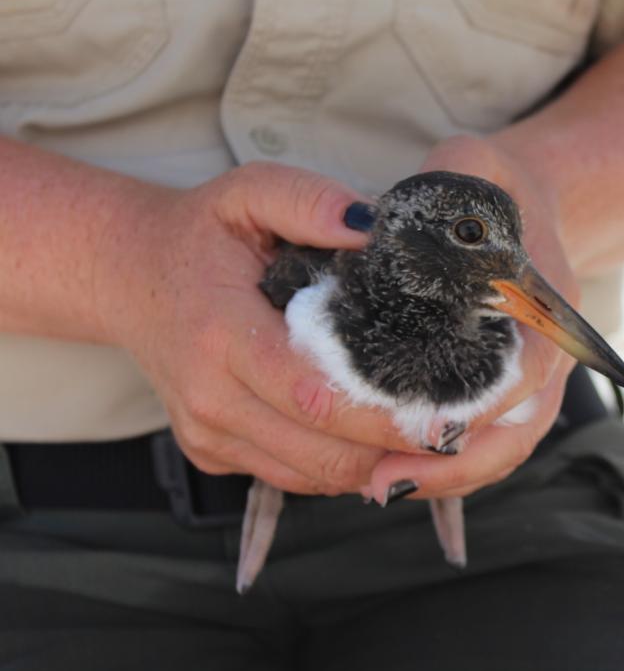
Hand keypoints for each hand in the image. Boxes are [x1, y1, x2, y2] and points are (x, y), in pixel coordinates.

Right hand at [97, 163, 412, 494]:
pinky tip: (365, 432)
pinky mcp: (211, 454)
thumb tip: (372, 228)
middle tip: (448, 427)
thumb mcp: (248, 193)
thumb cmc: (201, 235)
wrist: (129, 276)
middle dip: (392, 448)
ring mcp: (207, 434)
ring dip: (371, 463)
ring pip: (312, 477)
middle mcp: (210, 399)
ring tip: (416, 431)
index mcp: (221, 335)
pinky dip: (337, 464)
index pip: (314, 396)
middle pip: (322, 452)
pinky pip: (292, 478)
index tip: (442, 413)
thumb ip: (309, 200)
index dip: (383, 415)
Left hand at [364, 136, 575, 500]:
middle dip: (451, 463)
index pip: (522, 371)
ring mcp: (531, 376)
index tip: (420, 429)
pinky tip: (393, 471)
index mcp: (543, 300)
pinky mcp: (505, 388)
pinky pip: (485, 441)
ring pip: (501, 447)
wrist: (530, 203)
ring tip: (377, 487)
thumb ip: (444, 181)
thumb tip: (381, 221)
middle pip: (513, 430)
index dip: (473, 408)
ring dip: (444, 474)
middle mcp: (544, 349)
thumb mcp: (474, 163)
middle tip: (380, 483)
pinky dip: (446, 464)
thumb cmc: (497, 184)